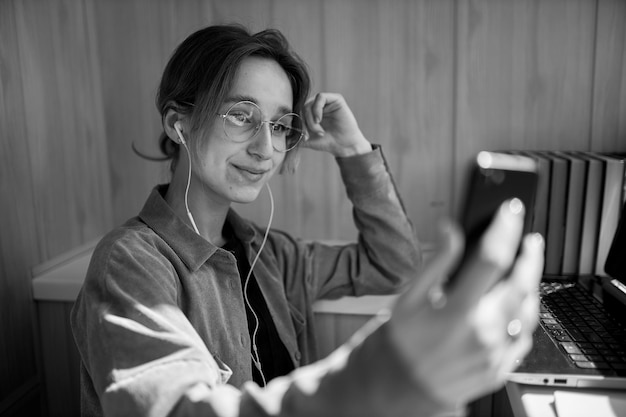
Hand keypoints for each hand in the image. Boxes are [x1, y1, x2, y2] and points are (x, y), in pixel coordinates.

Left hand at [301, 92, 371, 156]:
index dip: (297, 124)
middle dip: (303, 123)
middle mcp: (317, 105)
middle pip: (302, 107)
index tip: (303, 137)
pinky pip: (321, 97)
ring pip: (309, 103)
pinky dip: (317, 109)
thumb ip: (296, 136)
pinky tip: (319, 120)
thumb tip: (282, 137)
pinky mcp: (336, 99)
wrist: (344, 146)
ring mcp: (326, 101)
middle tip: (309, 135)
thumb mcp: (308, 140)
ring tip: (318, 131)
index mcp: (310, 112)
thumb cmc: (327, 142)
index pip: (297, 112)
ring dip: (310, 119)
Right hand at [388, 200, 544, 406]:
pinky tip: (518, 303)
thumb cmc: (403, 341)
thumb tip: (451, 230)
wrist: (402, 387)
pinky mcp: (501, 368)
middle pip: (521, 283)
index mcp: (456, 312)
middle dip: (529, 255)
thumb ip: (437, 261)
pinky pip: (525, 337)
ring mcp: (494, 354)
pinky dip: (526, 314)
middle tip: (529, 240)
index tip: (511, 211)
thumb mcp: (409, 297)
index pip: (492, 259)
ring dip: (532, 284)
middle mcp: (481, 333)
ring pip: (529, 311)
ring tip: (527, 268)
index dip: (505, 229)